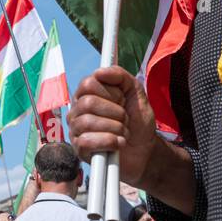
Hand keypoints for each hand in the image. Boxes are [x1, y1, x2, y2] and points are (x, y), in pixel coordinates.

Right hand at [68, 66, 158, 187]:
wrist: (146, 149)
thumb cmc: (137, 121)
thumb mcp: (135, 92)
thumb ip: (120, 76)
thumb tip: (100, 71)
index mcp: (87, 94)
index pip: (89, 83)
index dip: (111, 92)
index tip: (122, 99)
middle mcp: (77, 110)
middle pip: (88, 103)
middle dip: (116, 112)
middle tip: (125, 119)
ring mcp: (76, 130)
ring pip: (88, 122)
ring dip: (116, 128)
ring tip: (124, 133)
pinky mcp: (79, 149)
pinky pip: (87, 141)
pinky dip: (109, 142)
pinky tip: (118, 144)